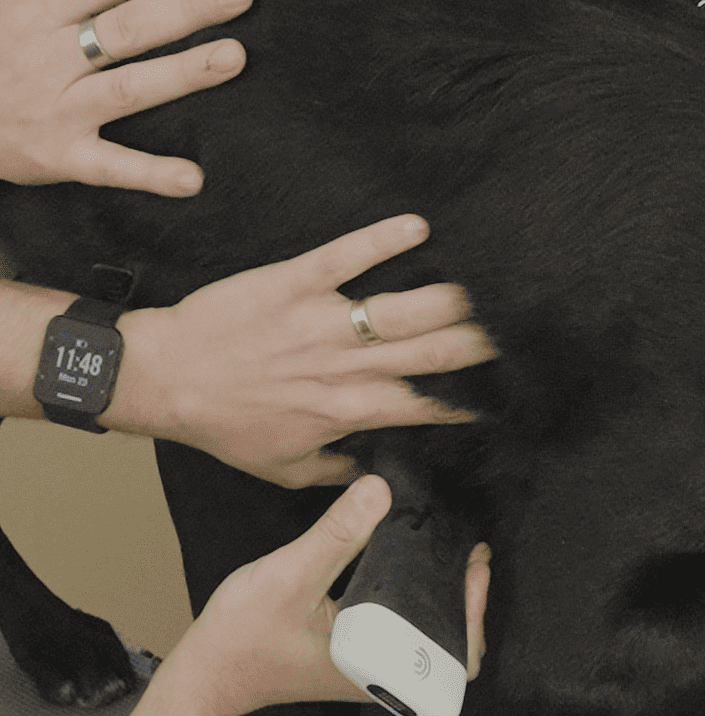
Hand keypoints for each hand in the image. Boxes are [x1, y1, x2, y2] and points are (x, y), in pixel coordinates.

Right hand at [0, 0, 252, 195]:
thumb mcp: (17, 10)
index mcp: (41, 12)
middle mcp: (53, 56)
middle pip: (129, 27)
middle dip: (186, 9)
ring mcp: (59, 107)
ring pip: (128, 87)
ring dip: (182, 73)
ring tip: (234, 57)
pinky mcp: (61, 155)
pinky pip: (111, 165)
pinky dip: (150, 173)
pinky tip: (192, 179)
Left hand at [107, 214, 498, 486]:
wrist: (164, 379)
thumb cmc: (224, 425)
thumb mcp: (284, 469)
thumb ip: (338, 472)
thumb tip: (378, 476)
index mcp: (351, 411)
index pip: (429, 405)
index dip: (471, 399)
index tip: (503, 391)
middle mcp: (345, 368)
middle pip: (431, 355)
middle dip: (478, 344)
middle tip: (515, 332)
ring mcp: (321, 323)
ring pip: (400, 311)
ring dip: (448, 299)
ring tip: (485, 290)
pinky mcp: (293, 284)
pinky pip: (344, 258)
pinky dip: (382, 240)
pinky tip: (418, 226)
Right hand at [164, 474, 489, 715]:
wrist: (206, 674)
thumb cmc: (241, 638)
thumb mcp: (290, 576)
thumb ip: (337, 534)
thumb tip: (380, 491)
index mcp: (379, 668)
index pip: (456, 651)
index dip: (475, 607)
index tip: (475, 564)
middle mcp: (383, 678)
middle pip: (453, 645)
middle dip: (467, 600)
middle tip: (469, 556)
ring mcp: (371, 674)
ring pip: (428, 640)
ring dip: (442, 600)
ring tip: (448, 556)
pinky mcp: (357, 662)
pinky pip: (403, 636)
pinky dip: (414, 605)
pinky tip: (410, 571)